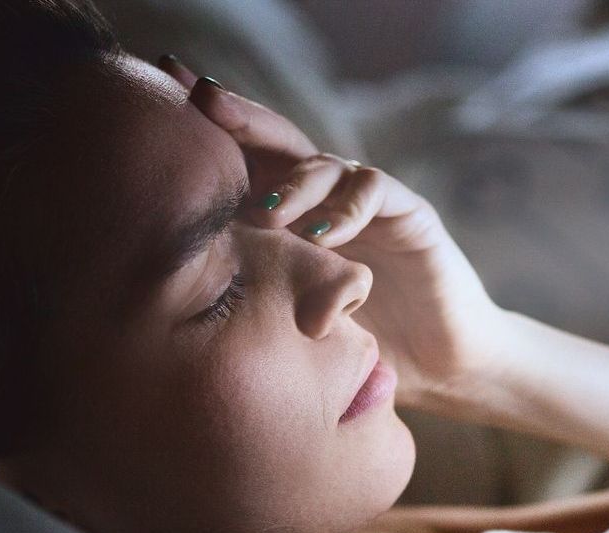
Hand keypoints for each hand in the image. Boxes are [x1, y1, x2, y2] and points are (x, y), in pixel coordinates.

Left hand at [156, 58, 509, 410]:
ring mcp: (371, 203)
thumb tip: (170, 294)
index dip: (212, 128)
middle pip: (282, 141)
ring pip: (325, 164)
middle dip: (241, 118)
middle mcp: (330, 199)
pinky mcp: (412, 215)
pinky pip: (374, 191)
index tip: (165, 90)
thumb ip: (252, 295)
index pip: (249, 160)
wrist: (443, 367)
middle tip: (203, 102)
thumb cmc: (361, 346)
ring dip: (292, 183)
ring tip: (266, 212)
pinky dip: (345, 209)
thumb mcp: (292, 317)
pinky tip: (321, 235)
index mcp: (296, 215)